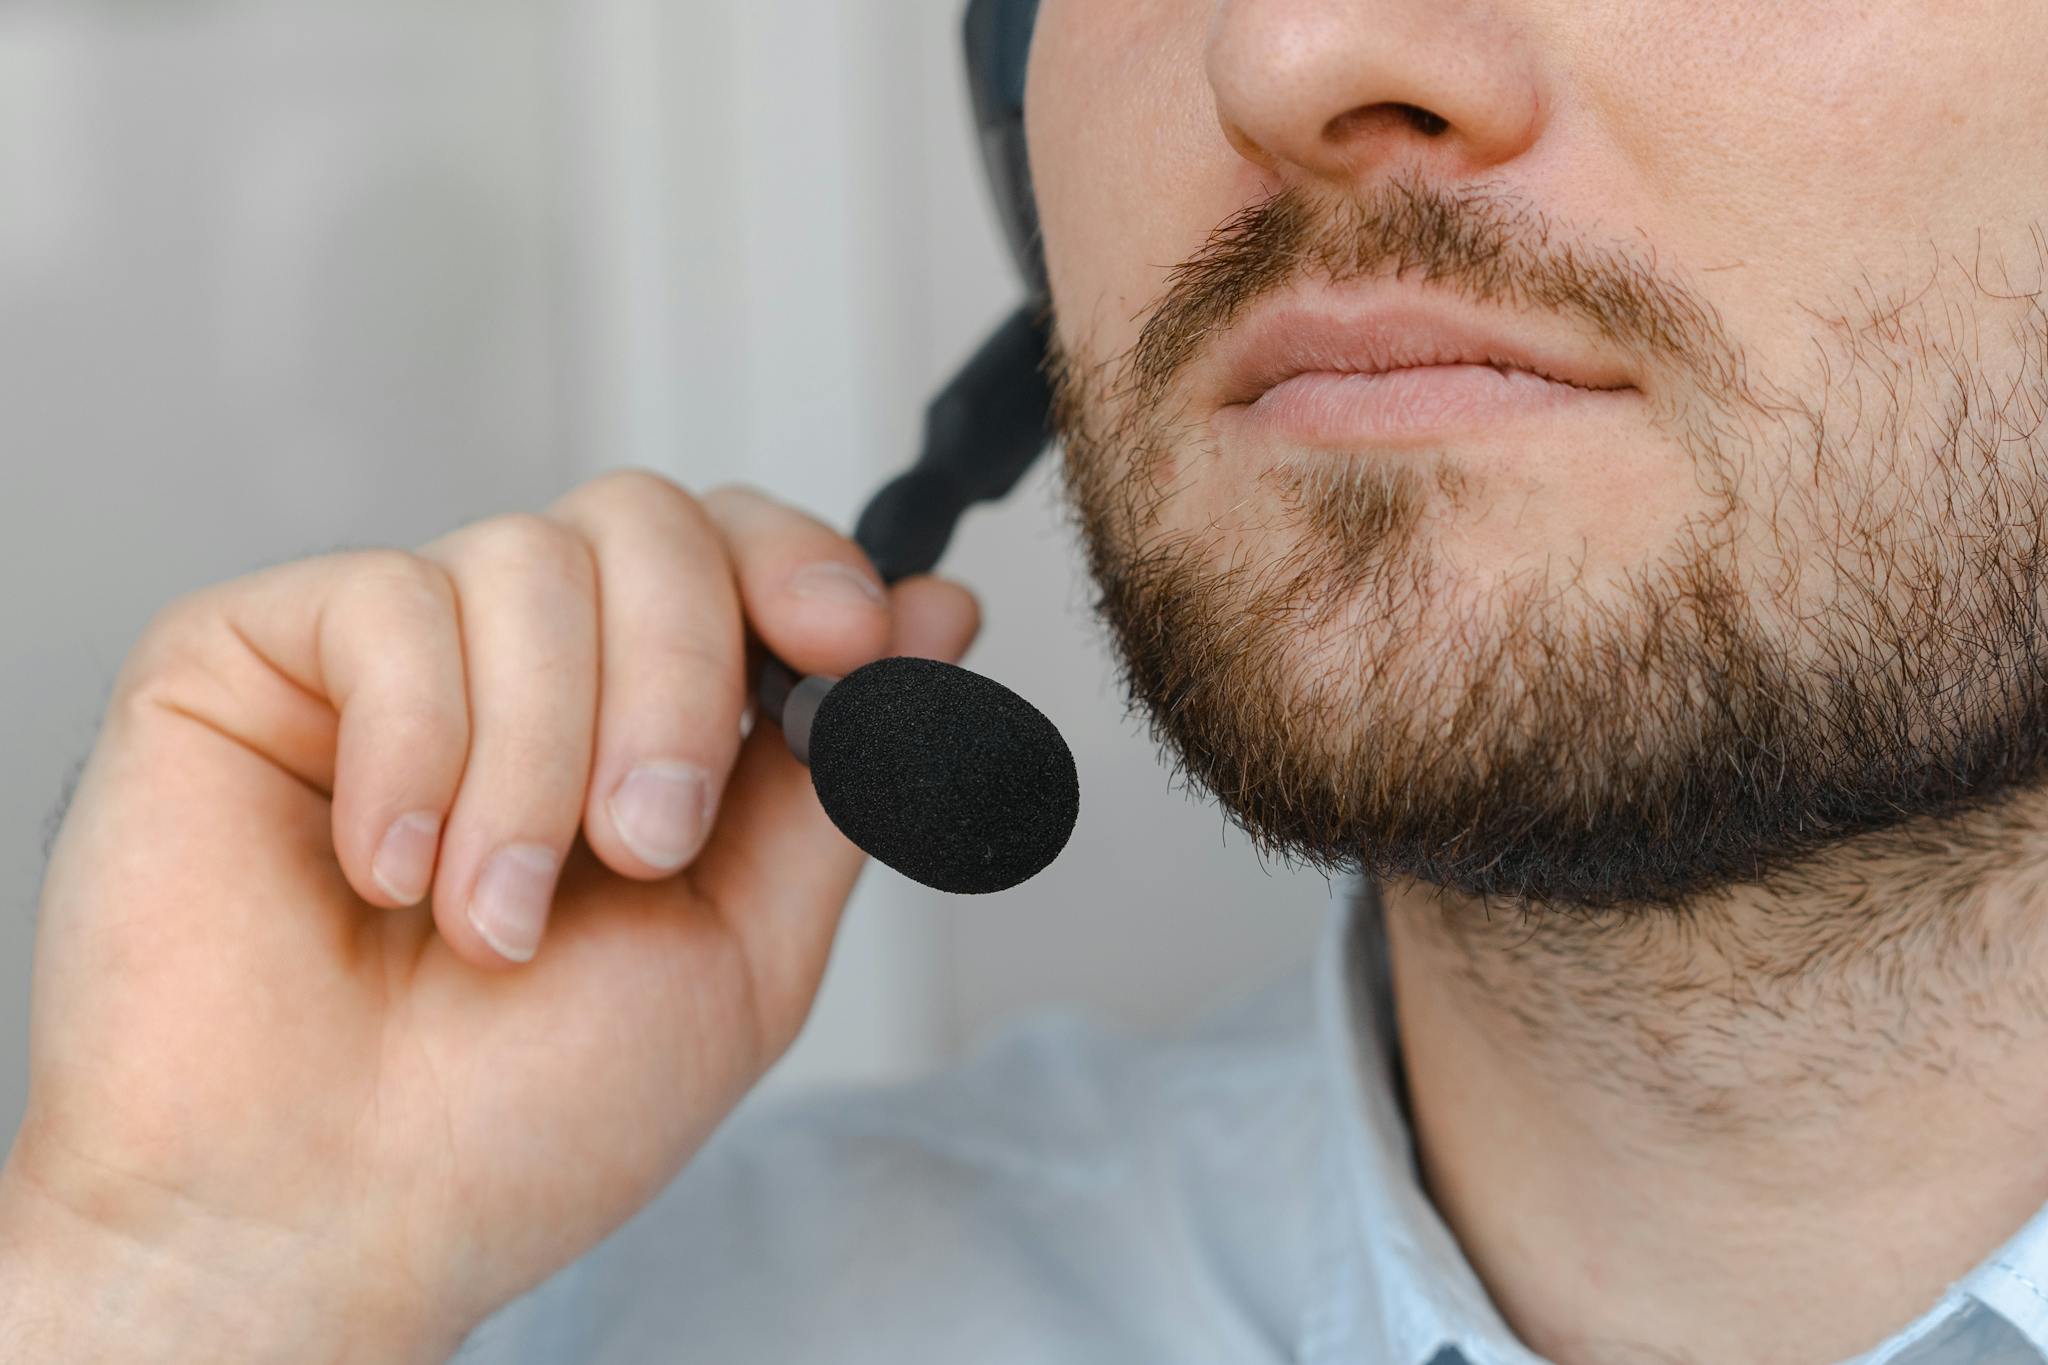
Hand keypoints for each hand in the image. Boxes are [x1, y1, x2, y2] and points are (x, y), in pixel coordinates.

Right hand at [0, 470, 978, 1357]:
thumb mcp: (745, 946)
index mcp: (638, 718)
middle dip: (681, 679)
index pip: (733, 545)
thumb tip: (941, 612)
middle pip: (644, 519)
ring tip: (494, 921)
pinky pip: (384, 604)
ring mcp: (387, 653)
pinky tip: (383, 877)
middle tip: (646, 846)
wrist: (327, 1219)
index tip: (848, 641)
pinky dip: (415, 754)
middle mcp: (521, 664)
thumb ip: (837, 776)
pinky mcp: (248, 654)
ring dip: (542, 764)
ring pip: (524, 560)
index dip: (800, 563)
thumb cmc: (524, 1116)